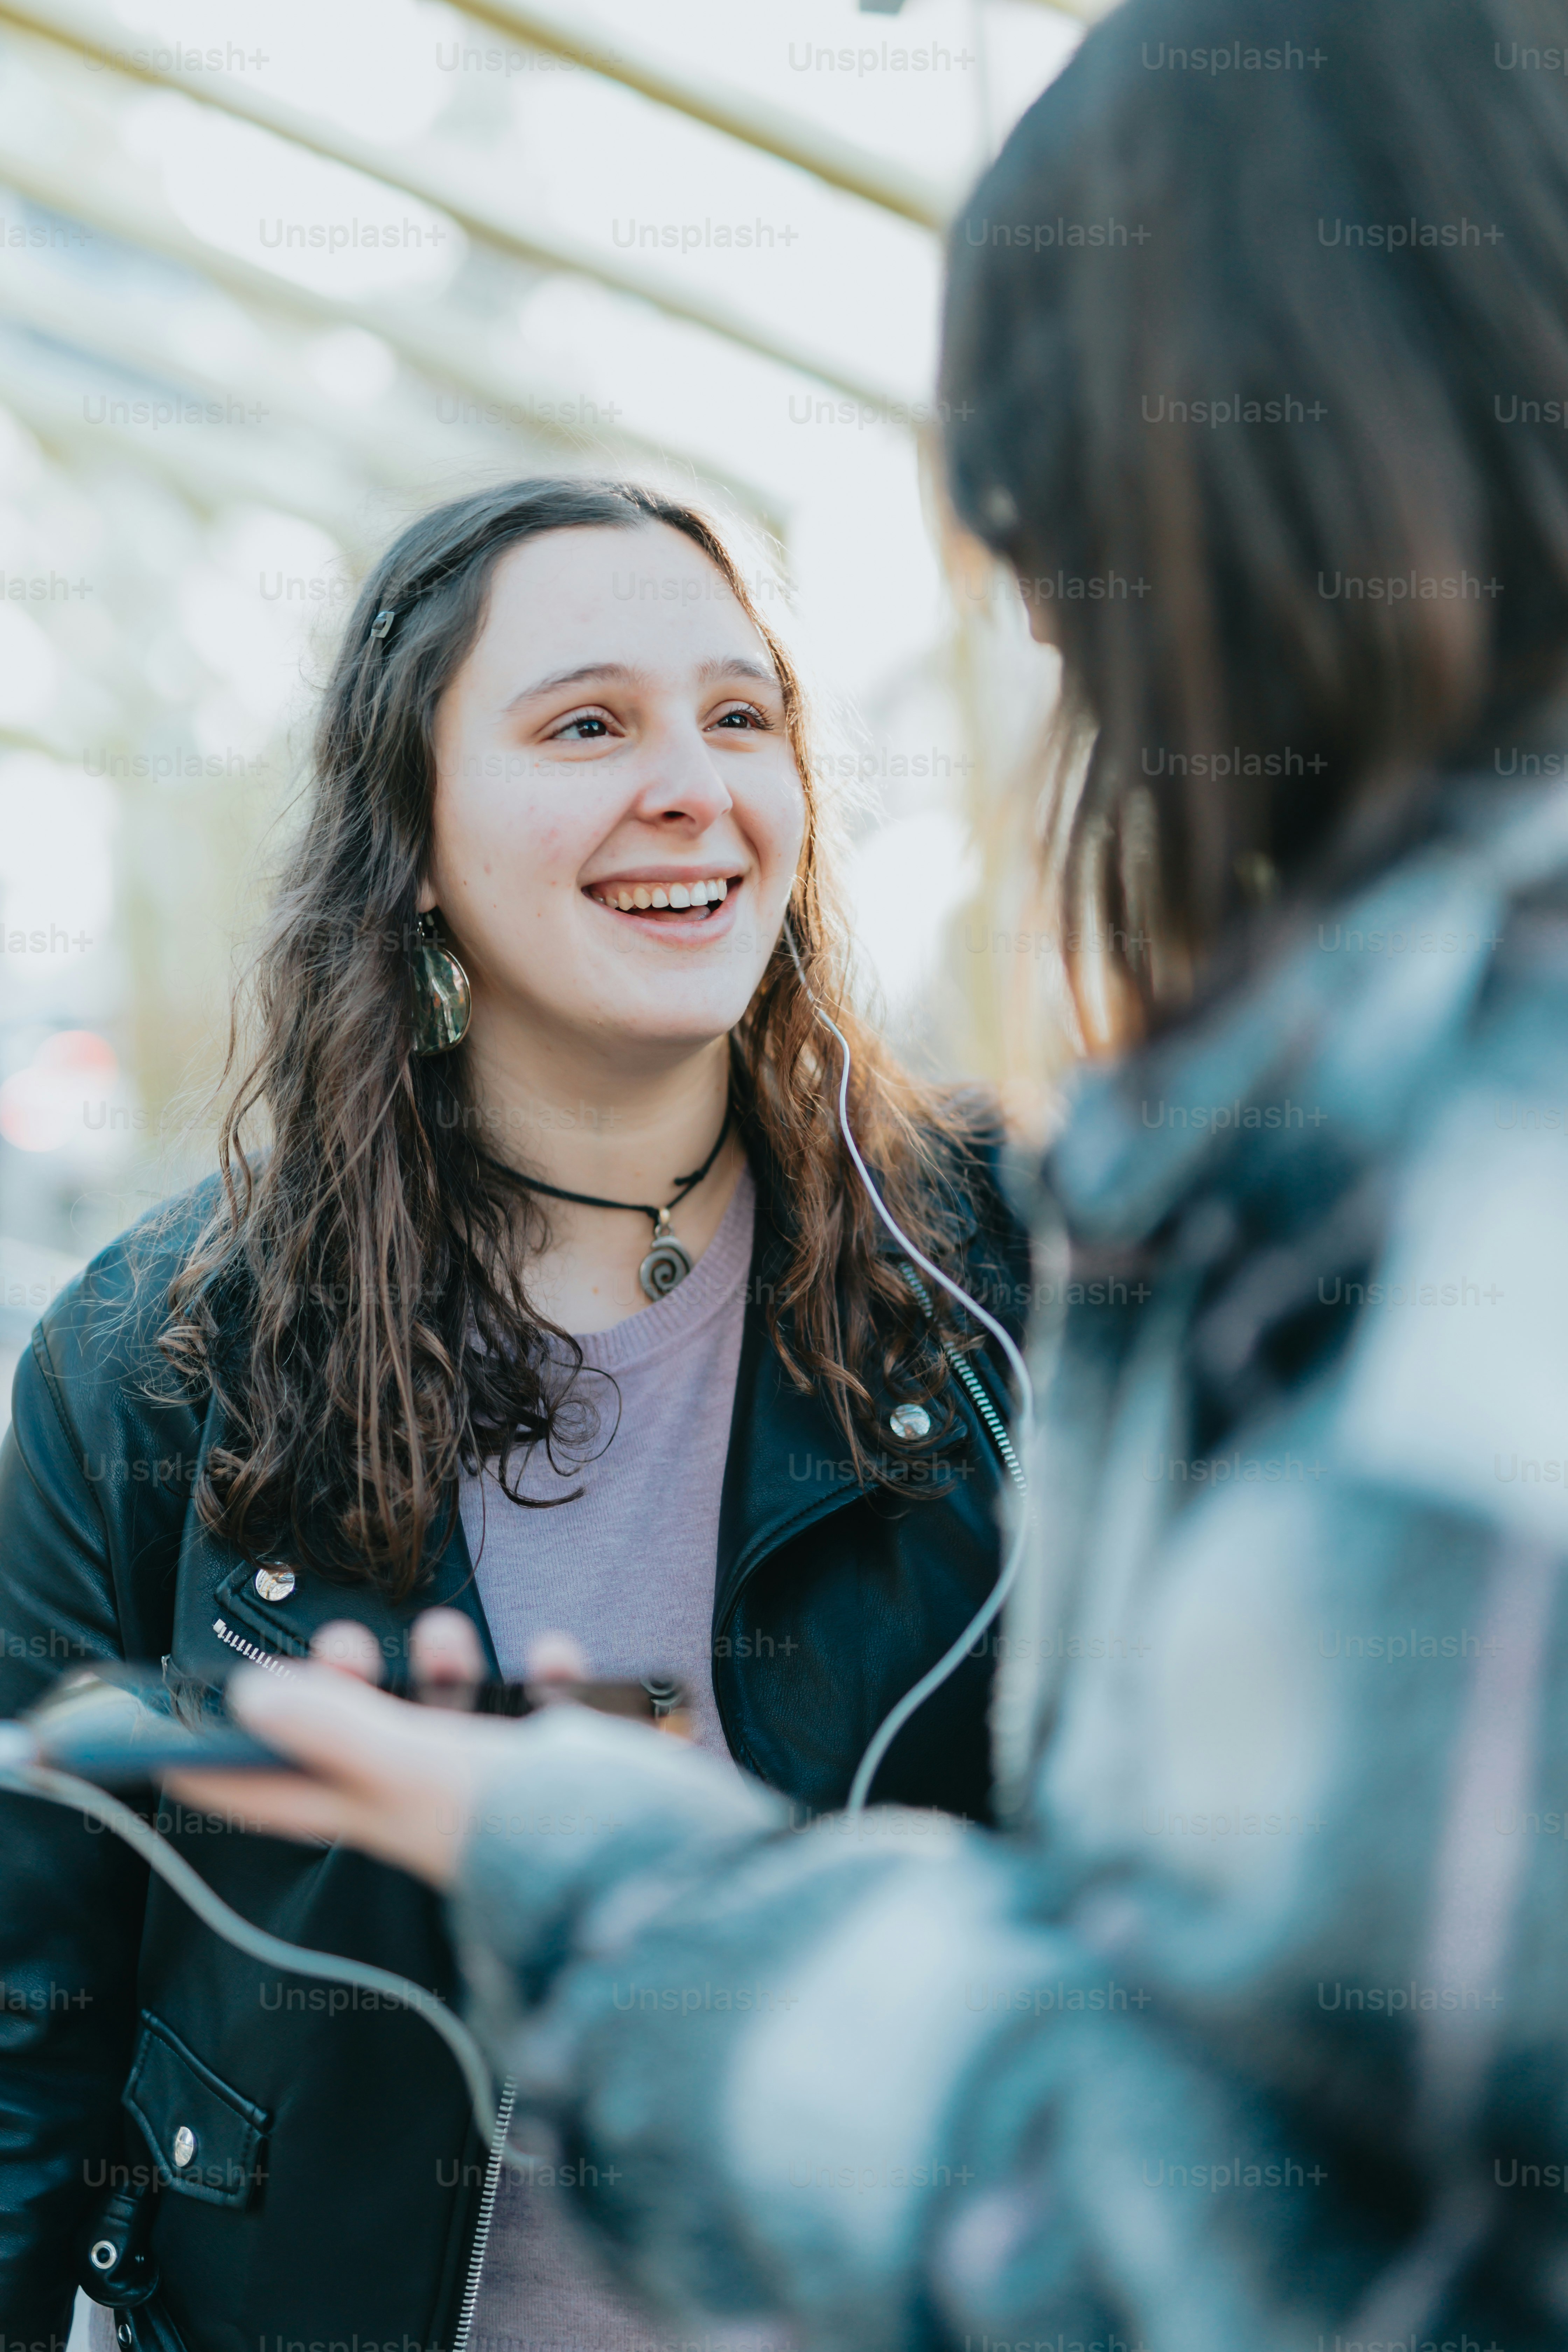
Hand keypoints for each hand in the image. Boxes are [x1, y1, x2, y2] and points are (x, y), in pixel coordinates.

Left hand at [163, 1611, 590, 1888]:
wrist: (676, 1874)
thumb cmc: (542, 1834)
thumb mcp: (428, 1773)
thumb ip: (345, 1731)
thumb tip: (251, 1697)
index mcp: (389, 1815)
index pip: (276, 1796)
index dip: (214, 1774)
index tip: (154, 1754)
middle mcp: (436, 1802)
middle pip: (362, 1741)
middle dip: (350, 1682)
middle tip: (342, 1643)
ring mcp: (506, 1783)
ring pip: (449, 1714)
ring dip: (445, 1665)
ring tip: (447, 1638)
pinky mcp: (573, 1766)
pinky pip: (546, 1709)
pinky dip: (547, 1677)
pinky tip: (556, 1660)